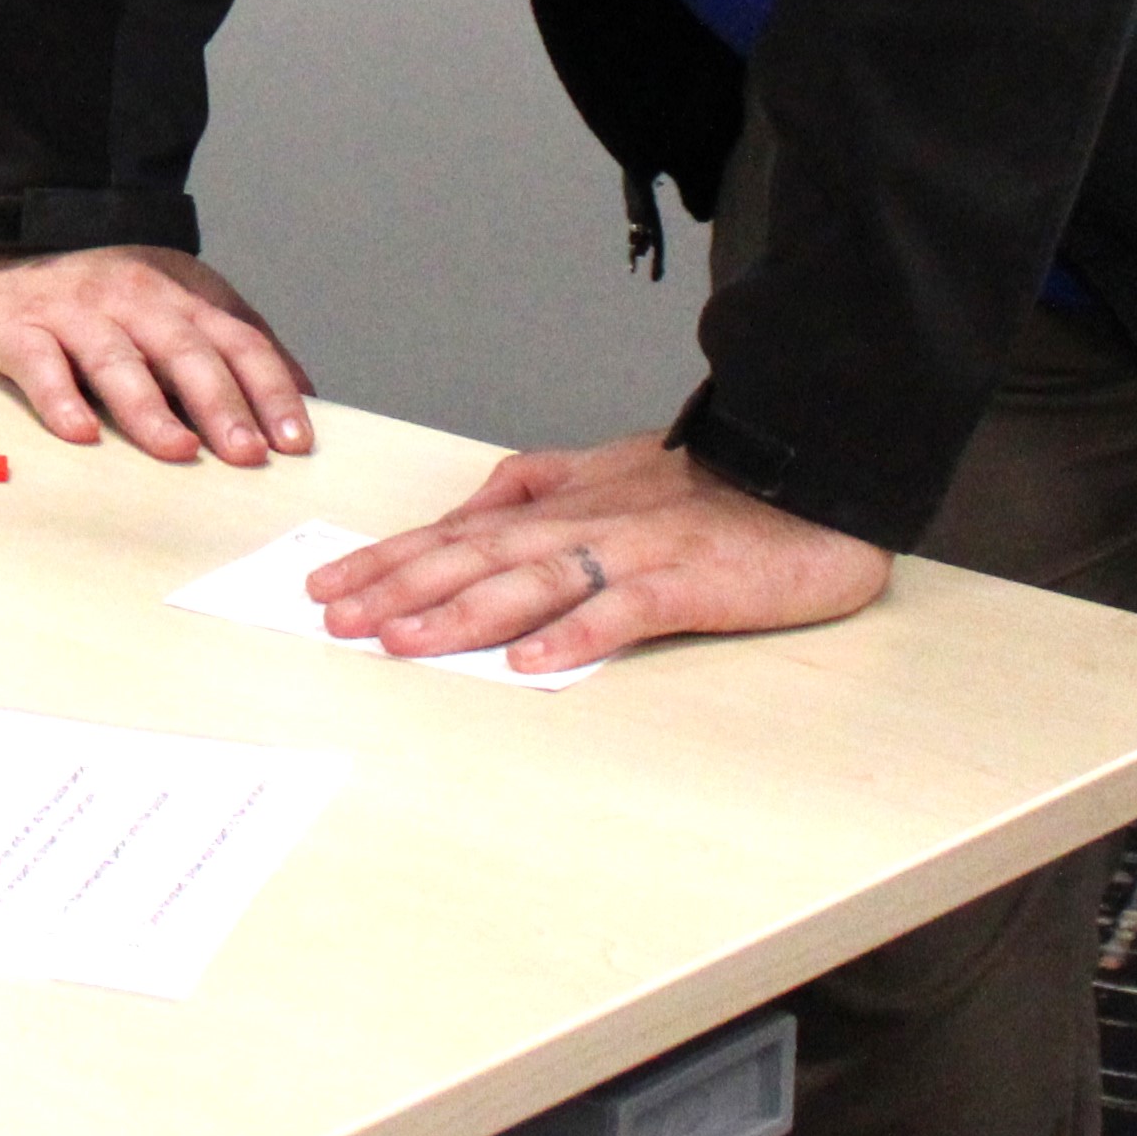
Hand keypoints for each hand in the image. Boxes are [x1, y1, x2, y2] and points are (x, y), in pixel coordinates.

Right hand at [0, 245, 317, 463]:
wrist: (19, 241)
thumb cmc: (112, 294)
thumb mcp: (183, 302)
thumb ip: (239, 341)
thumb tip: (305, 391)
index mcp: (182, 297)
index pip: (238, 342)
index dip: (269, 390)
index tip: (294, 442)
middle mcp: (135, 300)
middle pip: (185, 353)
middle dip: (220, 404)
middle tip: (247, 455)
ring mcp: (76, 313)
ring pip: (118, 361)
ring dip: (150, 408)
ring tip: (178, 450)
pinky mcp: (18, 328)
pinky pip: (41, 365)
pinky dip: (60, 399)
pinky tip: (81, 434)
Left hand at [309, 433, 887, 678]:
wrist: (810, 478)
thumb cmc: (709, 486)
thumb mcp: (606, 473)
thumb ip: (534, 488)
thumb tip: (464, 514)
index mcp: (560, 504)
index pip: (455, 533)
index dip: (388, 559)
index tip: (326, 585)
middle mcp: (583, 523)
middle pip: (475, 556)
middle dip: (398, 588)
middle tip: (335, 618)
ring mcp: (633, 552)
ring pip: (531, 583)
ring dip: (462, 613)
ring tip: (403, 640)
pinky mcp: (686, 583)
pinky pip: (622, 611)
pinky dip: (574, 635)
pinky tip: (530, 662)